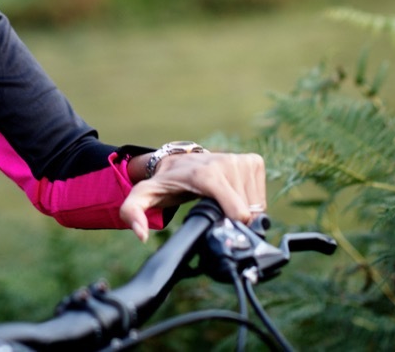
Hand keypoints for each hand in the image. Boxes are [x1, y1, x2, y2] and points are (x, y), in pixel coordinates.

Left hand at [119, 151, 265, 242]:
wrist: (179, 161)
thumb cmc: (166, 183)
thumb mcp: (144, 196)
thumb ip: (133, 213)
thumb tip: (140, 235)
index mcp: (207, 175)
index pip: (237, 213)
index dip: (228, 225)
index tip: (212, 222)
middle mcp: (227, 164)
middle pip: (247, 212)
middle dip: (232, 219)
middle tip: (212, 211)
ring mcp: (241, 161)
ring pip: (256, 205)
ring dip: (241, 210)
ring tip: (219, 201)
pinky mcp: (253, 161)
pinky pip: (261, 194)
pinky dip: (250, 200)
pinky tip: (230, 193)